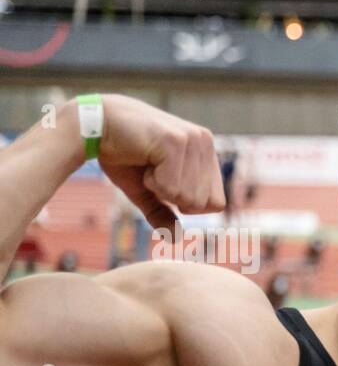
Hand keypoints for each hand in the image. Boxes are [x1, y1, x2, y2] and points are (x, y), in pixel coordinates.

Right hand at [92, 94, 225, 230]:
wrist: (91, 126)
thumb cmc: (121, 155)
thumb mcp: (146, 190)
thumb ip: (163, 213)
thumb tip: (175, 239)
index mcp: (206, 152)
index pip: (216, 203)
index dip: (187, 204)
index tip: (163, 181)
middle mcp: (205, 142)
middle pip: (203, 204)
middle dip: (173, 197)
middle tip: (152, 171)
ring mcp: (192, 139)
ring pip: (189, 197)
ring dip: (160, 187)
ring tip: (147, 162)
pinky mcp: (175, 141)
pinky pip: (172, 187)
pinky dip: (152, 181)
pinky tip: (143, 158)